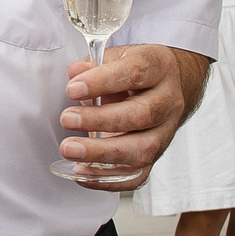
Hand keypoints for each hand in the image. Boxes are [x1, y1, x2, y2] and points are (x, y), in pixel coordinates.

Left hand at [59, 45, 203, 188]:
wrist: (166, 86)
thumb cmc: (134, 71)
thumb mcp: (117, 56)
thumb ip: (94, 64)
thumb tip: (75, 72)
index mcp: (159, 69)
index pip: (135, 73)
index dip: (103, 81)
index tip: (72, 89)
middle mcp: (168, 101)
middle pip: (142, 115)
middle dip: (100, 120)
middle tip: (67, 119)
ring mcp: (165, 132)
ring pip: (143, 149)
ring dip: (102, 153)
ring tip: (70, 149)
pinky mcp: (155, 157)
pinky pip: (137, 175)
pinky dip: (108, 179)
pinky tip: (81, 172)